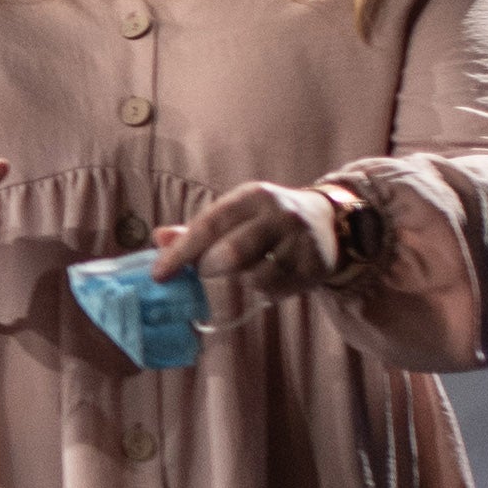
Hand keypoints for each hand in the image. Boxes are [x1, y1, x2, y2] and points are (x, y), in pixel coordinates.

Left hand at [152, 183, 337, 298]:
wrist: (328, 221)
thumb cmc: (266, 220)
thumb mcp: (235, 214)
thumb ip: (197, 229)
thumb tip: (159, 238)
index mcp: (252, 196)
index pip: (210, 224)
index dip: (181, 251)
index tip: (159, 274)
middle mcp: (278, 215)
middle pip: (233, 252)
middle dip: (210, 267)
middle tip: (204, 270)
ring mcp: (299, 242)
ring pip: (255, 276)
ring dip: (241, 280)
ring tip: (247, 269)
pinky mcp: (313, 267)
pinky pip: (276, 290)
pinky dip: (264, 290)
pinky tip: (269, 276)